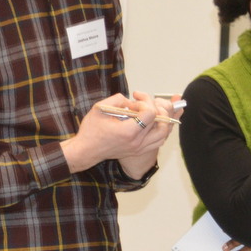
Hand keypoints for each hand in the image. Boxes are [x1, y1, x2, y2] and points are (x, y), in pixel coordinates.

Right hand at [61, 91, 177, 175]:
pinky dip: (159, 130)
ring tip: (149, 112)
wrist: (86, 151)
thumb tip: (132, 101)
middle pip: (159, 121)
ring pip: (163, 133)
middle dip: (152, 107)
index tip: (134, 101)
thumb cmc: (91, 131)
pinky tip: (150, 123)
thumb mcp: (100, 107)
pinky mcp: (139, 151)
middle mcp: (136, 142)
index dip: (145, 102)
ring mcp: (139, 148)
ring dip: (160, 120)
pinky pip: (159, 141)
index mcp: (128, 131)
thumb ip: (119, 99)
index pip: (151, 113)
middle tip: (141, 104)